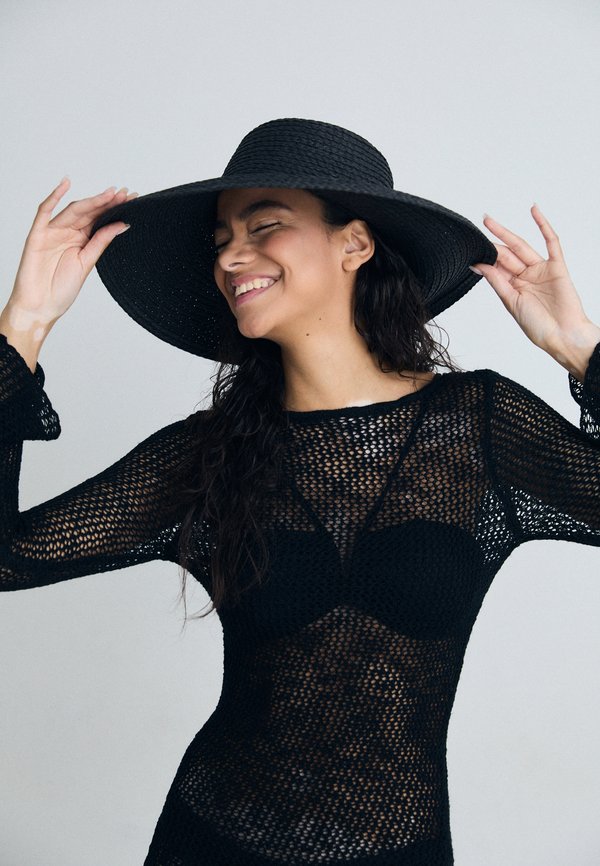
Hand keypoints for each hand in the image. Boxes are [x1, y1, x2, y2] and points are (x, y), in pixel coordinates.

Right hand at [7, 178, 137, 332]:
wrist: (41, 307)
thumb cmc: (61, 289)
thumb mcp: (87, 263)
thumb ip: (102, 242)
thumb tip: (123, 224)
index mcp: (81, 240)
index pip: (99, 219)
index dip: (114, 209)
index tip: (133, 200)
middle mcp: (67, 233)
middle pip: (89, 212)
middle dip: (107, 202)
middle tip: (126, 194)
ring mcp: (52, 232)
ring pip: (73, 210)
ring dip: (91, 200)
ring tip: (111, 194)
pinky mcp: (38, 234)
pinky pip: (44, 212)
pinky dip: (53, 197)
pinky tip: (66, 184)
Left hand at [471, 204, 599, 376]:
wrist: (562, 336)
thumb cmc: (538, 327)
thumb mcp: (511, 302)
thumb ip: (496, 281)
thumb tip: (477, 265)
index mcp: (513, 288)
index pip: (496, 267)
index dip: (484, 257)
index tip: (469, 248)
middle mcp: (526, 277)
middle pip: (506, 255)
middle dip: (492, 242)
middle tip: (479, 225)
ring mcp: (541, 270)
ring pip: (522, 247)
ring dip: (507, 233)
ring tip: (490, 221)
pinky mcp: (557, 267)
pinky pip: (552, 243)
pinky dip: (544, 226)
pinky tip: (534, 211)